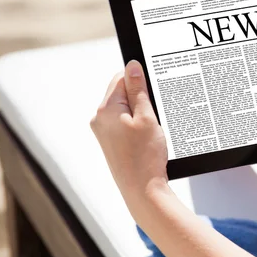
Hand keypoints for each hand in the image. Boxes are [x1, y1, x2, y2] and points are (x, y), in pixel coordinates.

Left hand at [90, 60, 168, 208]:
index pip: (121, 78)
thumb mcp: (147, 117)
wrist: (142, 190)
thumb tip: (132, 65)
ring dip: (140, 111)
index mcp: (106, 109)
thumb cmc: (146, 156)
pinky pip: (124, 122)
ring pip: (124, 108)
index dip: (139, 79)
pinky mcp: (110, 142)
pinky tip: (148, 135)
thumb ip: (138, 89)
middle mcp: (100, 119)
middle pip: (121, 92)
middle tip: (157, 110)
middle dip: (141, 96)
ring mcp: (103, 132)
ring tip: (153, 127)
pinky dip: (137, 123)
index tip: (155, 88)